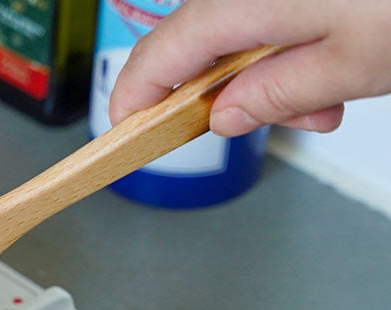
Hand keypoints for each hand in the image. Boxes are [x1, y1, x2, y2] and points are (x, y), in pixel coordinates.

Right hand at [108, 0, 390, 135]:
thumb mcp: (351, 68)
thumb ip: (277, 96)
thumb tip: (229, 114)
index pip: (160, 57)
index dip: (136, 100)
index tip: (125, 130)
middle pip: (208, 41)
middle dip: (233, 91)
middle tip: (278, 124)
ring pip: (252, 25)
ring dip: (278, 70)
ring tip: (330, 101)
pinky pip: (283, 5)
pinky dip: (304, 38)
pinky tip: (343, 63)